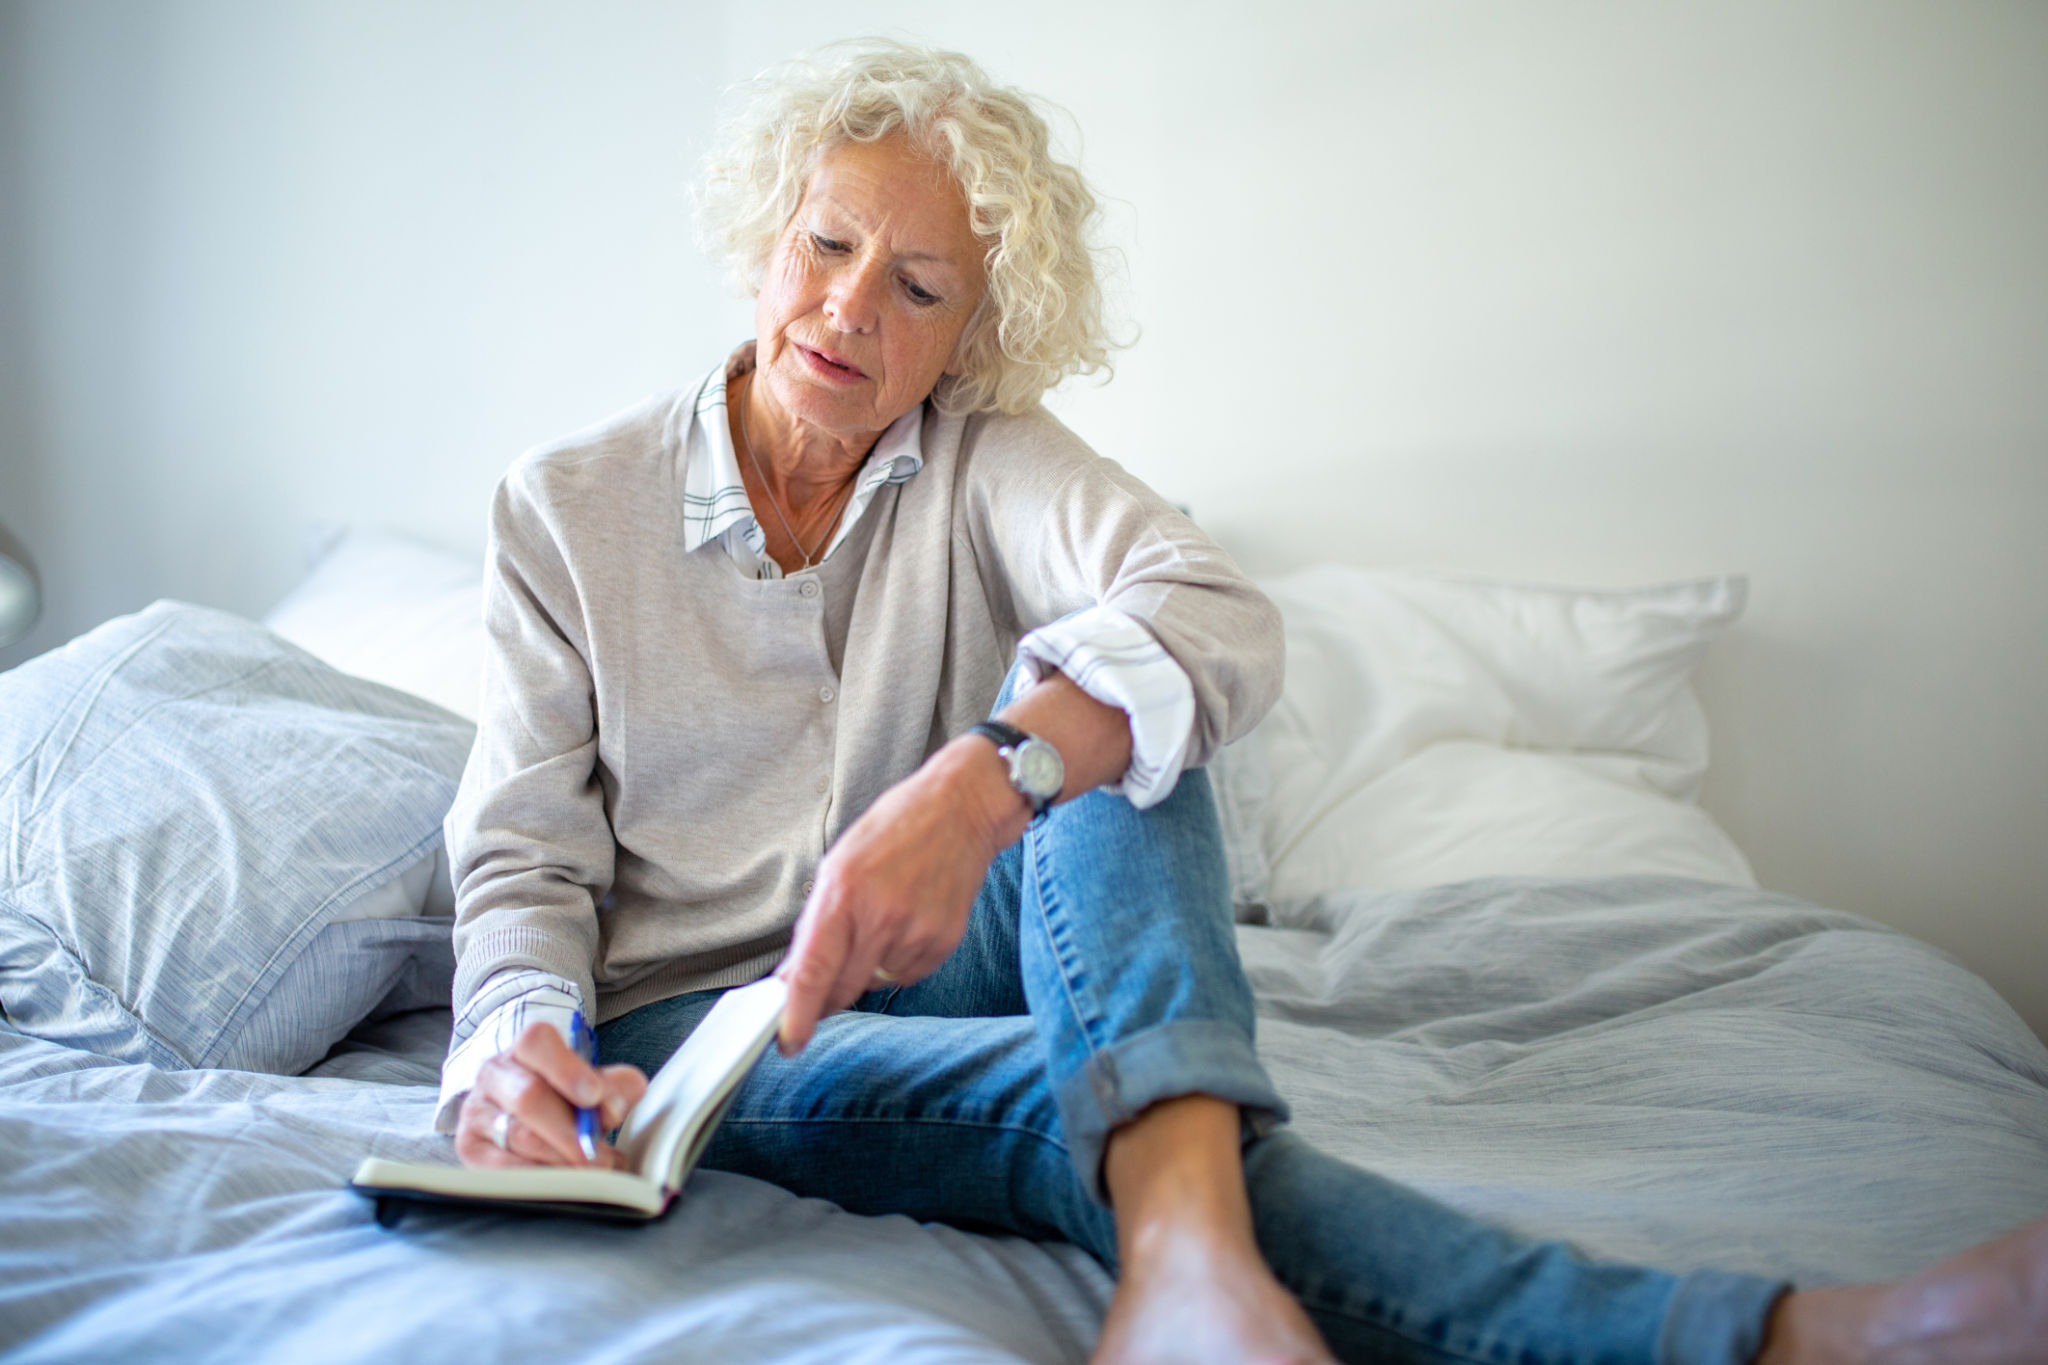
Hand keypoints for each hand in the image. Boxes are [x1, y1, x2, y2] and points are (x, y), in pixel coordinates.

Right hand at [454, 1020, 648, 1168]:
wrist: (519, 1115)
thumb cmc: (565, 1098)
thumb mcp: (592, 1085)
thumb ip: (613, 1088)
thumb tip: (615, 1106)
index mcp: (525, 1049)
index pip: (537, 1042)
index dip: (567, 1069)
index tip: (594, 1097)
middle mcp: (494, 1074)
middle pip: (529, 1096)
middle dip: (570, 1131)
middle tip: (600, 1157)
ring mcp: (476, 1111)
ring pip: (517, 1136)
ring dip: (559, 1160)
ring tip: (589, 1174)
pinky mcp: (468, 1148)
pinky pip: (502, 1168)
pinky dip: (538, 1179)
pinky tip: (561, 1185)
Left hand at [775, 736, 1025, 1053]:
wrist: (961, 810)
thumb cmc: (895, 829)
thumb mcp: (840, 864)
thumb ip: (816, 922)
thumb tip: (793, 976)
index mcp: (843, 893)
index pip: (813, 971)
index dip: (798, 1015)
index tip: (789, 1042)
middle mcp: (880, 918)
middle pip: (841, 989)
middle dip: (827, 993)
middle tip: (830, 970)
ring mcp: (915, 933)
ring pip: (874, 984)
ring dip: (867, 969)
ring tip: (883, 918)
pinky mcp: (942, 943)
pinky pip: (906, 975)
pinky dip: (898, 960)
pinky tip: (907, 922)